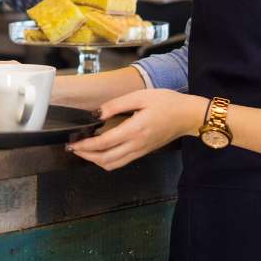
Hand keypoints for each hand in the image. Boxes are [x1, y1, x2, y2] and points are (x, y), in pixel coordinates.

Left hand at [66, 89, 203, 170]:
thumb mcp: (141, 96)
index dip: (85, 146)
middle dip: (86, 156)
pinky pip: (121, 162)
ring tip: (83, 151)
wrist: (188, 116)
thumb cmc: (167, 103)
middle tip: (72, 148)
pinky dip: (107, 160)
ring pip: (113, 164)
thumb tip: (97, 113)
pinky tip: (100, 151)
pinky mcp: (144, 152)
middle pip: (105, 159)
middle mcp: (137, 145)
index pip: (104, 144)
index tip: (72, 143)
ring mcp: (141, 151)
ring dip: (95, 160)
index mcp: (135, 130)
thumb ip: (116, 105)